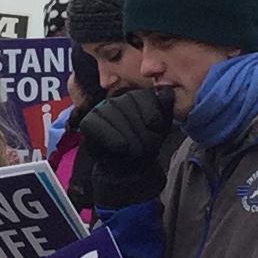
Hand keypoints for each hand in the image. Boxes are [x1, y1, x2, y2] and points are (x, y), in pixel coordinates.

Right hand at [73, 87, 174, 209]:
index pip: (146, 97)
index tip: (157, 132)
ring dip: (130, 139)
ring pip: (116, 118)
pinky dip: (112, 139)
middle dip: (142, 132)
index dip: (153, 117)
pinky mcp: (89, 122)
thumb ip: (166, 108)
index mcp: (138, 95)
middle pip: (131, 109)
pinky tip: (121, 148)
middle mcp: (119, 98)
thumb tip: (168, 91)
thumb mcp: (161, 128)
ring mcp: (102, 108)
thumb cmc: (145, 144)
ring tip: (135, 152)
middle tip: (146, 149)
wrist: (128, 166)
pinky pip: (100, 127)